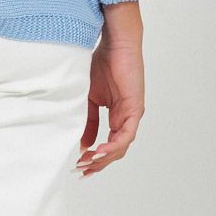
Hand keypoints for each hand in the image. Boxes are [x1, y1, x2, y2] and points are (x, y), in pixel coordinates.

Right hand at [75, 35, 144, 174]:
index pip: (108, 145)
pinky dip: (113, 146)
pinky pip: (126, 135)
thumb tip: (84, 144)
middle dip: (98, 163)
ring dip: (104, 158)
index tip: (80, 166)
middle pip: (114, 151)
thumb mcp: (89, 98)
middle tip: (82, 171)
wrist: (115, 44)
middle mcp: (126, 119)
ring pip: (120, 147)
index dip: (95, 158)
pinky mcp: (136, 109)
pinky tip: (100, 151)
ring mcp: (132, 115)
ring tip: (88, 163)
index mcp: (117, 116)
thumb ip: (89, 121)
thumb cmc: (102, 63)